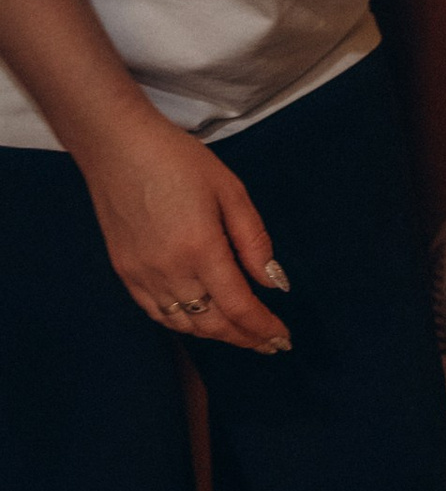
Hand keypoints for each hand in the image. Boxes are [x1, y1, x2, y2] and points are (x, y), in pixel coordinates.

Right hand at [77, 103, 291, 353]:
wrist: (117, 146)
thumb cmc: (179, 160)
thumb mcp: (231, 191)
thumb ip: (254, 241)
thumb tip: (273, 283)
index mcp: (201, 249)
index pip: (238, 307)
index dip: (263, 329)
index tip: (284, 340)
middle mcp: (169, 271)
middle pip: (212, 324)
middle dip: (246, 338)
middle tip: (270, 344)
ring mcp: (142, 275)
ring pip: (184, 324)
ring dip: (217, 334)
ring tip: (242, 334)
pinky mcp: (124, 272)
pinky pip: (157, 313)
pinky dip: (183, 325)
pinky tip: (201, 321)